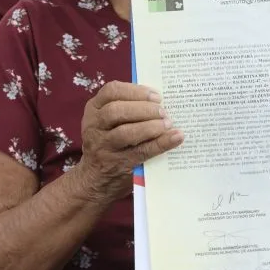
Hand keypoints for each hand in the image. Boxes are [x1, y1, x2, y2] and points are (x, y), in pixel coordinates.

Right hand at [71, 81, 179, 200]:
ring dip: (150, 126)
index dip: (135, 90)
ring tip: (167, 124)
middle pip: (116, 111)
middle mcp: (94, 126)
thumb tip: (161, 100)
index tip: (156, 96)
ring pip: (125, 132)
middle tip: (163, 111)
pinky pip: (140, 151)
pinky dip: (160, 143)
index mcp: (94, 108)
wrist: (95, 178)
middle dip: (143, 108)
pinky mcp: (117, 164)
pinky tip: (175, 138)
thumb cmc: (110, 141)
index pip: (111, 91)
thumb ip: (128, 108)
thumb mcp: (109, 121)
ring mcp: (103, 146)